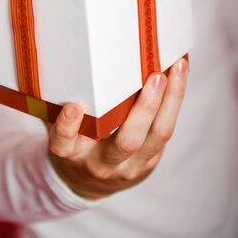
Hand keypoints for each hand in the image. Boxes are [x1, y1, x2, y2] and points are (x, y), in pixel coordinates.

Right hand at [48, 57, 188, 199]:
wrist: (86, 182)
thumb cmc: (72, 140)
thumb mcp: (58, 127)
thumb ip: (58, 104)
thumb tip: (63, 56)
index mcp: (69, 154)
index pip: (63, 143)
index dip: (68, 127)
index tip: (73, 106)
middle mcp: (100, 164)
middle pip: (126, 142)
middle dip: (144, 109)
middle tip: (154, 77)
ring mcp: (130, 166)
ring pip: (157, 136)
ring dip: (171, 100)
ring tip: (178, 68)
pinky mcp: (149, 161)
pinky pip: (165, 131)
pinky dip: (175, 100)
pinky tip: (180, 73)